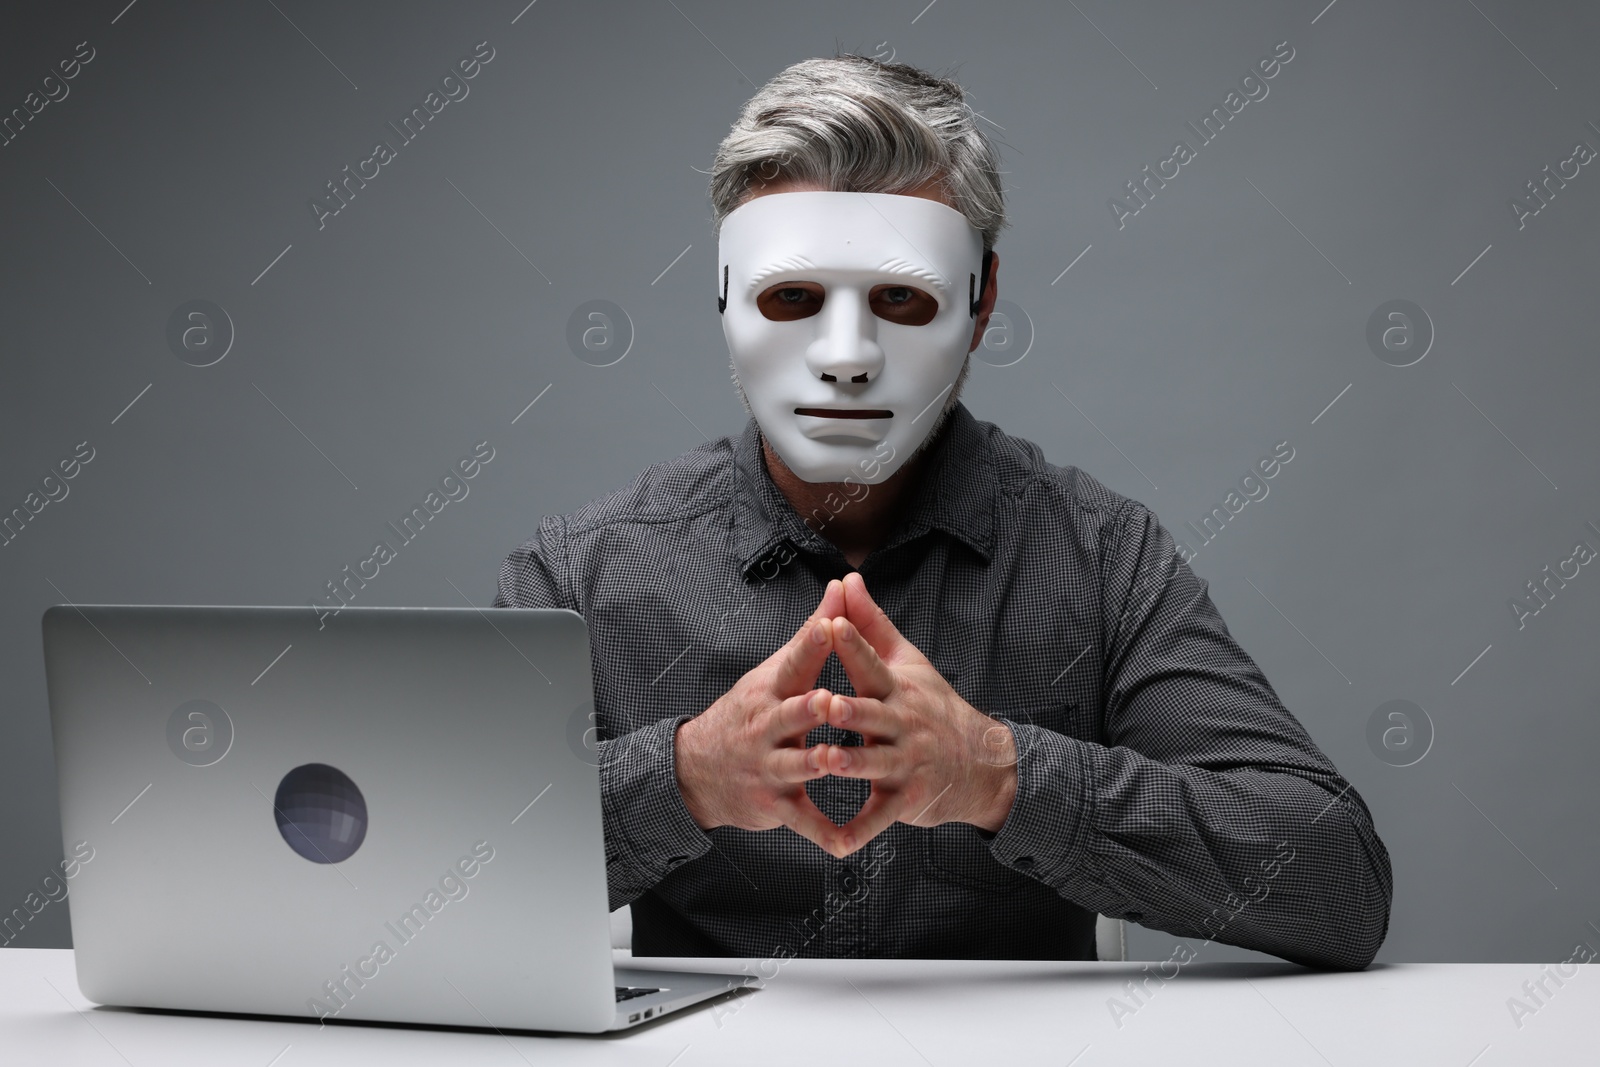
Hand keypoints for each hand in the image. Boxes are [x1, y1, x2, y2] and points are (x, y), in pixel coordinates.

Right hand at [675, 579, 846, 854]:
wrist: (698, 771)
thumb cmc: (750, 713)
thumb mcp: (774, 672)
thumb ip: (814, 634)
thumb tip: (842, 588)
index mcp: (771, 691)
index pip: (793, 661)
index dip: (811, 642)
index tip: (831, 623)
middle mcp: (767, 728)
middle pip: (790, 714)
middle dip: (808, 707)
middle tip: (828, 699)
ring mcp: (770, 767)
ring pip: (796, 765)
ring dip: (815, 763)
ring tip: (834, 761)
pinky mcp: (777, 804)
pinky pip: (804, 821)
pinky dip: (824, 833)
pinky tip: (845, 843)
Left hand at [818, 572, 1018, 855]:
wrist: (980, 763)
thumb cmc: (930, 705)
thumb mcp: (905, 660)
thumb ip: (870, 622)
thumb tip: (849, 577)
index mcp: (897, 689)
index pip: (871, 662)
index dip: (851, 644)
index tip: (829, 623)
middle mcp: (902, 724)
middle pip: (873, 713)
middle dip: (849, 708)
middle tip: (824, 700)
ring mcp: (905, 763)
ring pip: (873, 763)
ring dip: (850, 762)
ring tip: (825, 759)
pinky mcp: (904, 800)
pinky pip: (878, 818)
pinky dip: (857, 831)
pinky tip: (835, 842)